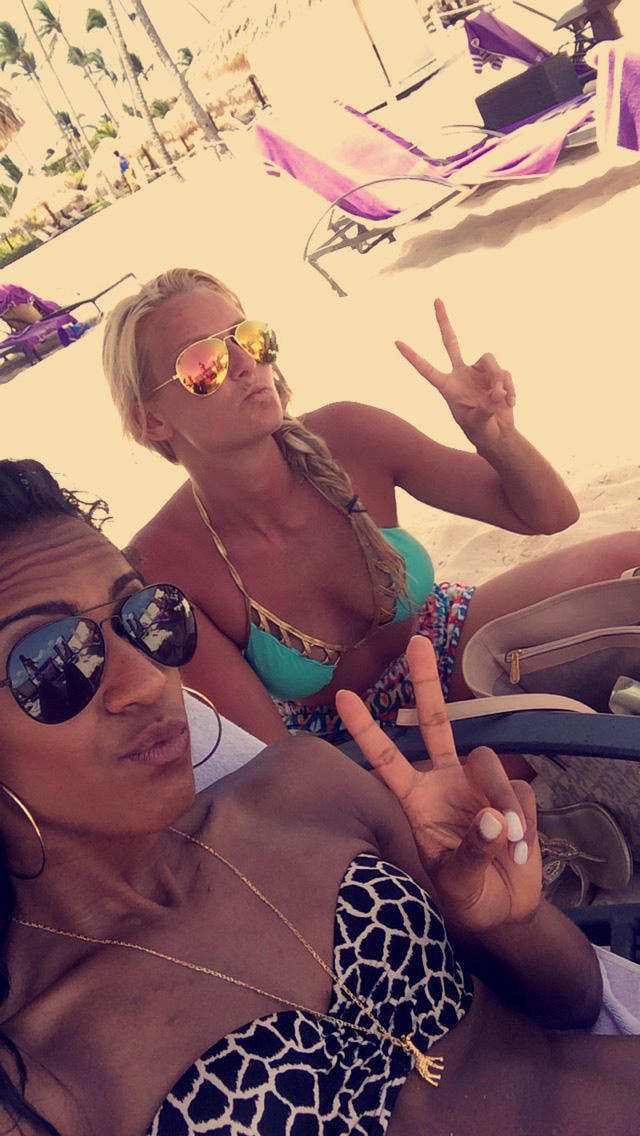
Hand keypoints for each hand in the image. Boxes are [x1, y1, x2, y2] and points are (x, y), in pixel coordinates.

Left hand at [335, 637, 541, 933]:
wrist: (503, 913)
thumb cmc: (465, 898)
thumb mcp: (456, 886)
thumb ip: (470, 854)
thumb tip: (493, 818)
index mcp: (414, 800)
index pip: (386, 760)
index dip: (366, 730)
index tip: (342, 696)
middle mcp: (444, 782)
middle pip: (435, 723)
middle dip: (426, 683)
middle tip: (418, 643)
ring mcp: (479, 785)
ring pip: (489, 763)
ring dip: (502, 800)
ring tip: (509, 844)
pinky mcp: (513, 795)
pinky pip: (519, 793)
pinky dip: (522, 822)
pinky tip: (520, 850)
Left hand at [396, 299, 515, 450]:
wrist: (498, 435)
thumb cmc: (480, 431)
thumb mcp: (479, 423)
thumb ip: (486, 407)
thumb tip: (497, 389)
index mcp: (447, 387)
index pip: (427, 369)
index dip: (413, 357)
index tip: (396, 342)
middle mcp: (461, 374)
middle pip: (451, 342)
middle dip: (444, 321)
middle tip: (436, 300)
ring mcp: (478, 373)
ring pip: (489, 359)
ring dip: (498, 378)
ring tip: (502, 399)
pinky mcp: (496, 375)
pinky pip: (504, 374)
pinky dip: (509, 388)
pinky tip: (510, 403)